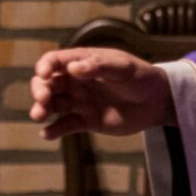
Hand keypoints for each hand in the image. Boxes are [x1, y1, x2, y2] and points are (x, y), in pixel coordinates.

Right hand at [28, 48, 171, 138]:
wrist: (158, 102)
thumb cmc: (140, 77)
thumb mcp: (122, 67)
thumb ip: (98, 66)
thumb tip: (72, 69)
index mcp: (82, 62)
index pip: (55, 61)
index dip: (45, 66)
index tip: (43, 74)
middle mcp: (75, 81)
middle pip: (48, 84)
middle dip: (39, 90)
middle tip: (42, 99)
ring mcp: (79, 101)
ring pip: (52, 105)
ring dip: (41, 109)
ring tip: (38, 116)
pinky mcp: (86, 121)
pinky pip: (65, 125)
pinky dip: (54, 130)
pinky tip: (47, 134)